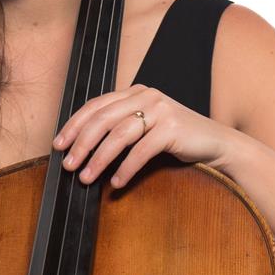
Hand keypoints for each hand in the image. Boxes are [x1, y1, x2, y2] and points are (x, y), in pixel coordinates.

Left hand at [53, 84, 239, 188]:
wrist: (216, 143)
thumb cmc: (177, 139)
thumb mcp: (146, 127)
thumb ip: (121, 127)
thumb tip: (83, 149)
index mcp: (135, 92)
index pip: (96, 105)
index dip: (74, 125)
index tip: (58, 145)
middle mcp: (146, 95)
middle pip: (103, 119)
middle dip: (81, 144)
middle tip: (69, 165)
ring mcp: (161, 110)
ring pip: (119, 134)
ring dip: (99, 158)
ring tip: (86, 177)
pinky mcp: (173, 128)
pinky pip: (141, 151)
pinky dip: (125, 168)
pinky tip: (116, 183)